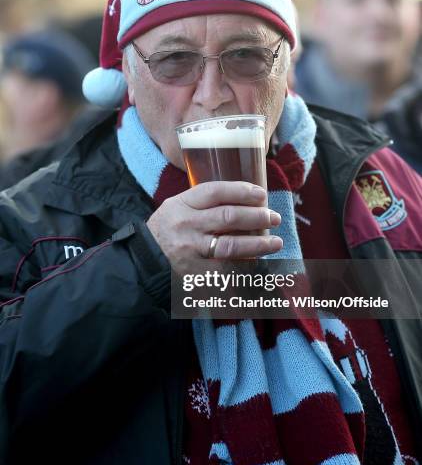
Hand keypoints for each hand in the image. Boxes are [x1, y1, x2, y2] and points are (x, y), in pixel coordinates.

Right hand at [146, 181, 281, 271]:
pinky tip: (258, 263)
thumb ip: (203, 202)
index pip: (215, 192)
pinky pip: (226, 270)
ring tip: (275, 242)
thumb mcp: (176, 207)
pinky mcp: (195, 274)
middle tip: (274, 217)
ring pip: (231, 245)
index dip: (242, 191)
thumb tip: (245, 198)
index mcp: (181, 205)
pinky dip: (245, 266)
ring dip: (258, 244)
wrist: (143, 262)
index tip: (261, 194)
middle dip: (257, 216)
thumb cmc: (166, 230)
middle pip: (228, 217)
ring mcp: (191, 251)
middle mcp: (186, 226)